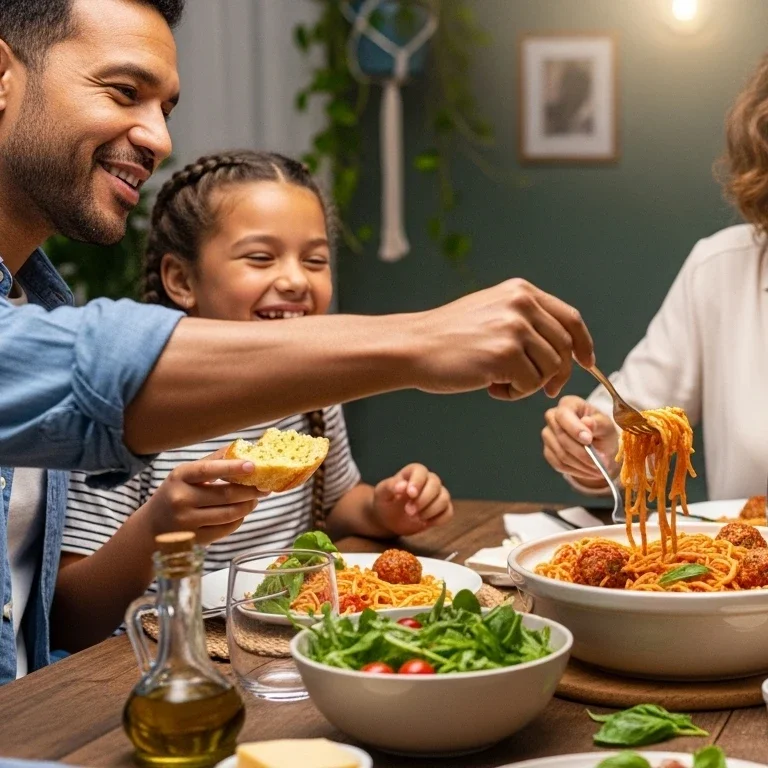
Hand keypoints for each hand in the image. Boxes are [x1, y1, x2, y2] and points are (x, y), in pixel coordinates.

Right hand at [140, 447, 268, 545]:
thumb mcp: (186, 474)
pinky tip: (241, 512)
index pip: (209, 470)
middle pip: (226, 495)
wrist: (151, 527)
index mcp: (180, 477)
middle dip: (251, 490)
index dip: (232, 467)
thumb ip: (213, 462)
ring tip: (254, 499)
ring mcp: (187, 522)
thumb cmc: (175, 493)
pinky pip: (226, 529)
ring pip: (230, 514)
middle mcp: (181, 499)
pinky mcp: (195, 539)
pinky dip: (239, 519)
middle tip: (264, 486)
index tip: (252, 465)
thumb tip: (242, 448)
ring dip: (248, 505)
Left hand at [371, 463, 452, 535]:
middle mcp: (427, 481)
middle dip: (423, 499)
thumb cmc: (385, 501)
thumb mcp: (382, 494)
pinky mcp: (441, 509)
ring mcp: (436, 495)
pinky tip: (424, 523)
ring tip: (415, 518)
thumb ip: (390, 487)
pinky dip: (438, 519)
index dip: (417, 482)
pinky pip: (448, 512)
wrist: (389, 518)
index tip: (410, 494)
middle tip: (409, 511)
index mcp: (412, 472)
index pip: (420, 471)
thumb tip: (402, 486)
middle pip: (435, 483)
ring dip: (430, 510)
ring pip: (444, 498)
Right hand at [412, 279, 593, 400]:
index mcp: (521, 291)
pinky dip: (514, 393)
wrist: (413, 346)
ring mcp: (514, 328)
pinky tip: (490, 386)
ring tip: (498, 381)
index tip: (586, 362)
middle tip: (536, 388)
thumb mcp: (492, 312)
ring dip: (529, 384)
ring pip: (550, 368)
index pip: (569, 318)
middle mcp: (522, 304)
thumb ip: (525, 320)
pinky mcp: (505, 354)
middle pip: (564, 348)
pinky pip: (531, 384)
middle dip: (556, 374)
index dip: (583, 344)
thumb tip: (564, 349)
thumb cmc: (448, 338)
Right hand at [541, 395, 618, 484]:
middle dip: (581, 452)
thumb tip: (587, 423)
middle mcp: (553, 417)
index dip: (574, 428)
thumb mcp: (606, 425)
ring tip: (597, 469)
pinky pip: (558, 464)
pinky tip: (587, 471)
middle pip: (561, 436)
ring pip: (560, 453)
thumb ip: (598, 423)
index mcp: (568, 404)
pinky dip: (575, 470)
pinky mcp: (548, 450)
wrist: (599, 445)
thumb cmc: (602, 430)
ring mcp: (548, 434)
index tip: (588, 440)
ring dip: (580, 464)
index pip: (563, 415)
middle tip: (599, 463)